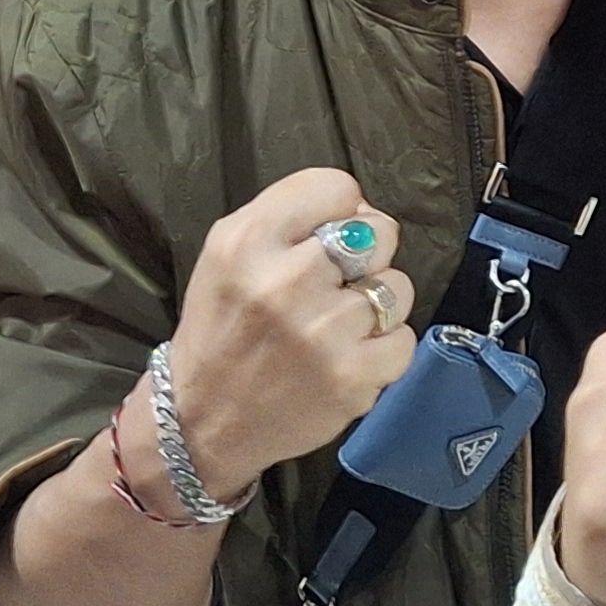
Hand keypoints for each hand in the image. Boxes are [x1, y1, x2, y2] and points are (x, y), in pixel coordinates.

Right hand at [162, 166, 417, 493]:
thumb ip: (289, 219)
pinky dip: (383, 349)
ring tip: (337, 326)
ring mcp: (323, 332)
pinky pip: (403, 339)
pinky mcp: (352, 377)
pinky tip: (347, 357)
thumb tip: (362, 209)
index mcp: (247, 240)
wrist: (201, 419)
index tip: (322, 237)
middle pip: (379, 231)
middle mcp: (286, 280)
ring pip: (397, 287)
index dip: (338, 210)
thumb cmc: (221, 330)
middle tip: (333, 285)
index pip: (336, 187)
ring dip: (376, 305)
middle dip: (365, 255)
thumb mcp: (228, 254)